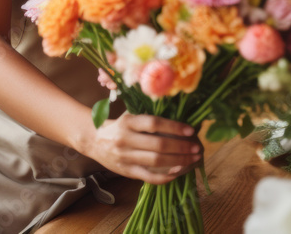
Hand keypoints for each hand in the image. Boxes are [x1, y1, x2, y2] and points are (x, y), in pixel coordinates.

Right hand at [87, 112, 202, 184]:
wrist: (94, 140)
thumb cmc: (119, 125)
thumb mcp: (130, 115)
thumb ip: (149, 116)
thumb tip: (179, 113)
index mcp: (128, 122)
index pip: (154, 123)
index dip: (174, 127)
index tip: (190, 130)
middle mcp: (125, 139)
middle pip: (158, 145)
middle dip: (181, 147)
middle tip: (197, 148)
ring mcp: (125, 157)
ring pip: (156, 162)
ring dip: (178, 161)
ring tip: (193, 159)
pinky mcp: (126, 171)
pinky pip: (149, 177)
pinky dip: (165, 177)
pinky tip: (178, 172)